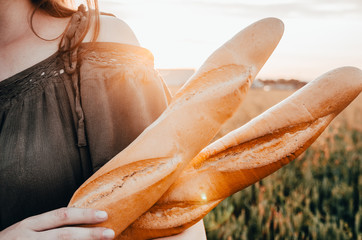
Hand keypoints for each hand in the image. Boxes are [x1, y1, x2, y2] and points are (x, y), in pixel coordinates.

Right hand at [0, 207, 114, 239]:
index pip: (61, 216)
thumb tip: (80, 224)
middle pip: (65, 235)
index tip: (104, 215)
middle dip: (90, 234)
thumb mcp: (26, 230)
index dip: (84, 215)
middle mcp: (30, 238)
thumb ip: (48, 226)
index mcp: (29, 224)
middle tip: (110, 233)